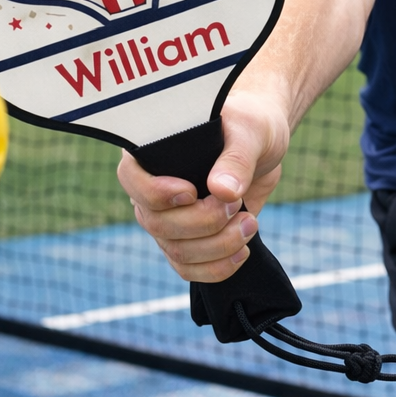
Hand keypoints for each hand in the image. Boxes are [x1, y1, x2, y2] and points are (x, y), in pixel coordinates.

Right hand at [117, 88, 290, 282]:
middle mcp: (154, 187)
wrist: (263, 147)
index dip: (158, 193)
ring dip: (218, 246)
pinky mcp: (189, 239)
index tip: (193, 191)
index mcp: (154, 150)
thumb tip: (223, 191)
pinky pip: (190, 269)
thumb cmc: (250, 127)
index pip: (132, 179)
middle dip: (204, 222)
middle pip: (158, 224)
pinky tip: (242, 251)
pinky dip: (217, 268)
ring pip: (177, 251)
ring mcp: (169, 217)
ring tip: (250, 223)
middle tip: (237, 204)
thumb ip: (236, 159)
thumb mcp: (249, 132)